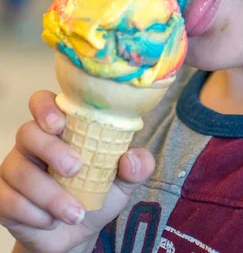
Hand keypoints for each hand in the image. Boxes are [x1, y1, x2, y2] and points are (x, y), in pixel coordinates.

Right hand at [0, 91, 153, 252]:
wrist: (77, 233)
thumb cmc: (97, 193)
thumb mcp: (123, 181)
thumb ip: (136, 166)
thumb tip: (132, 159)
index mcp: (62, 127)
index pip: (42, 102)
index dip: (45, 107)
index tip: (59, 123)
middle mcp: (33, 142)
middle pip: (27, 132)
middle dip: (52, 150)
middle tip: (76, 170)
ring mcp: (15, 168)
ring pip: (18, 170)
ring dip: (49, 194)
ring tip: (75, 212)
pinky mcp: (3, 197)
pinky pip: (7, 200)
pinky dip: (33, 214)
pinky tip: (51, 222)